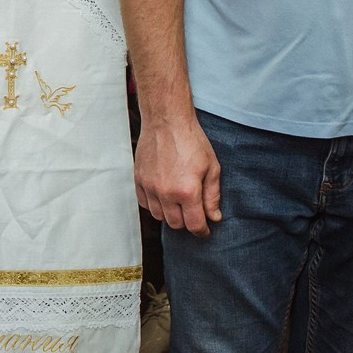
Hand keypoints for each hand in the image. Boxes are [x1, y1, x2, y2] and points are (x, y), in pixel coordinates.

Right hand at [135, 111, 221, 234]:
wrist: (167, 120)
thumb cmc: (192, 141)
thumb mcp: (212, 167)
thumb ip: (213, 196)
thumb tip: (214, 217)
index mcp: (187, 191)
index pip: (194, 225)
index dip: (202, 231)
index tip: (205, 230)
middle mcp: (166, 192)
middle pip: (175, 224)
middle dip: (187, 222)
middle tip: (193, 212)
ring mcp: (150, 187)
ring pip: (158, 216)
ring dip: (170, 214)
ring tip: (178, 202)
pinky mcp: (139, 179)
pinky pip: (144, 203)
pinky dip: (154, 204)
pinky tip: (163, 195)